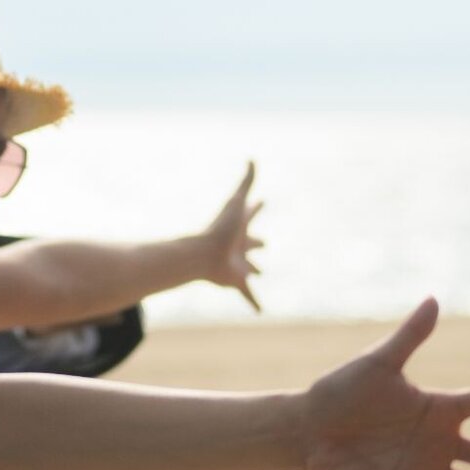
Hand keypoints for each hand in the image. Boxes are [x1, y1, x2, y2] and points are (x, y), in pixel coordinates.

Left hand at [195, 161, 264, 311]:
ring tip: (259, 273)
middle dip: (258, 242)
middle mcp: (241, 245)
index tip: (262, 201)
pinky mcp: (238, 281)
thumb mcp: (237, 202)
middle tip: (264, 243)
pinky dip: (254, 301)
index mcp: (241, 227)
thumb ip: (246, 181)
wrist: (205, 254)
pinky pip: (248, 294)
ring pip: (250, 268)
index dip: (257, 207)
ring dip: (254, 270)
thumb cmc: (221, 228)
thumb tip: (252, 158)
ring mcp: (240, 264)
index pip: (251, 213)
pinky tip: (259, 311)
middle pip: (252, 242)